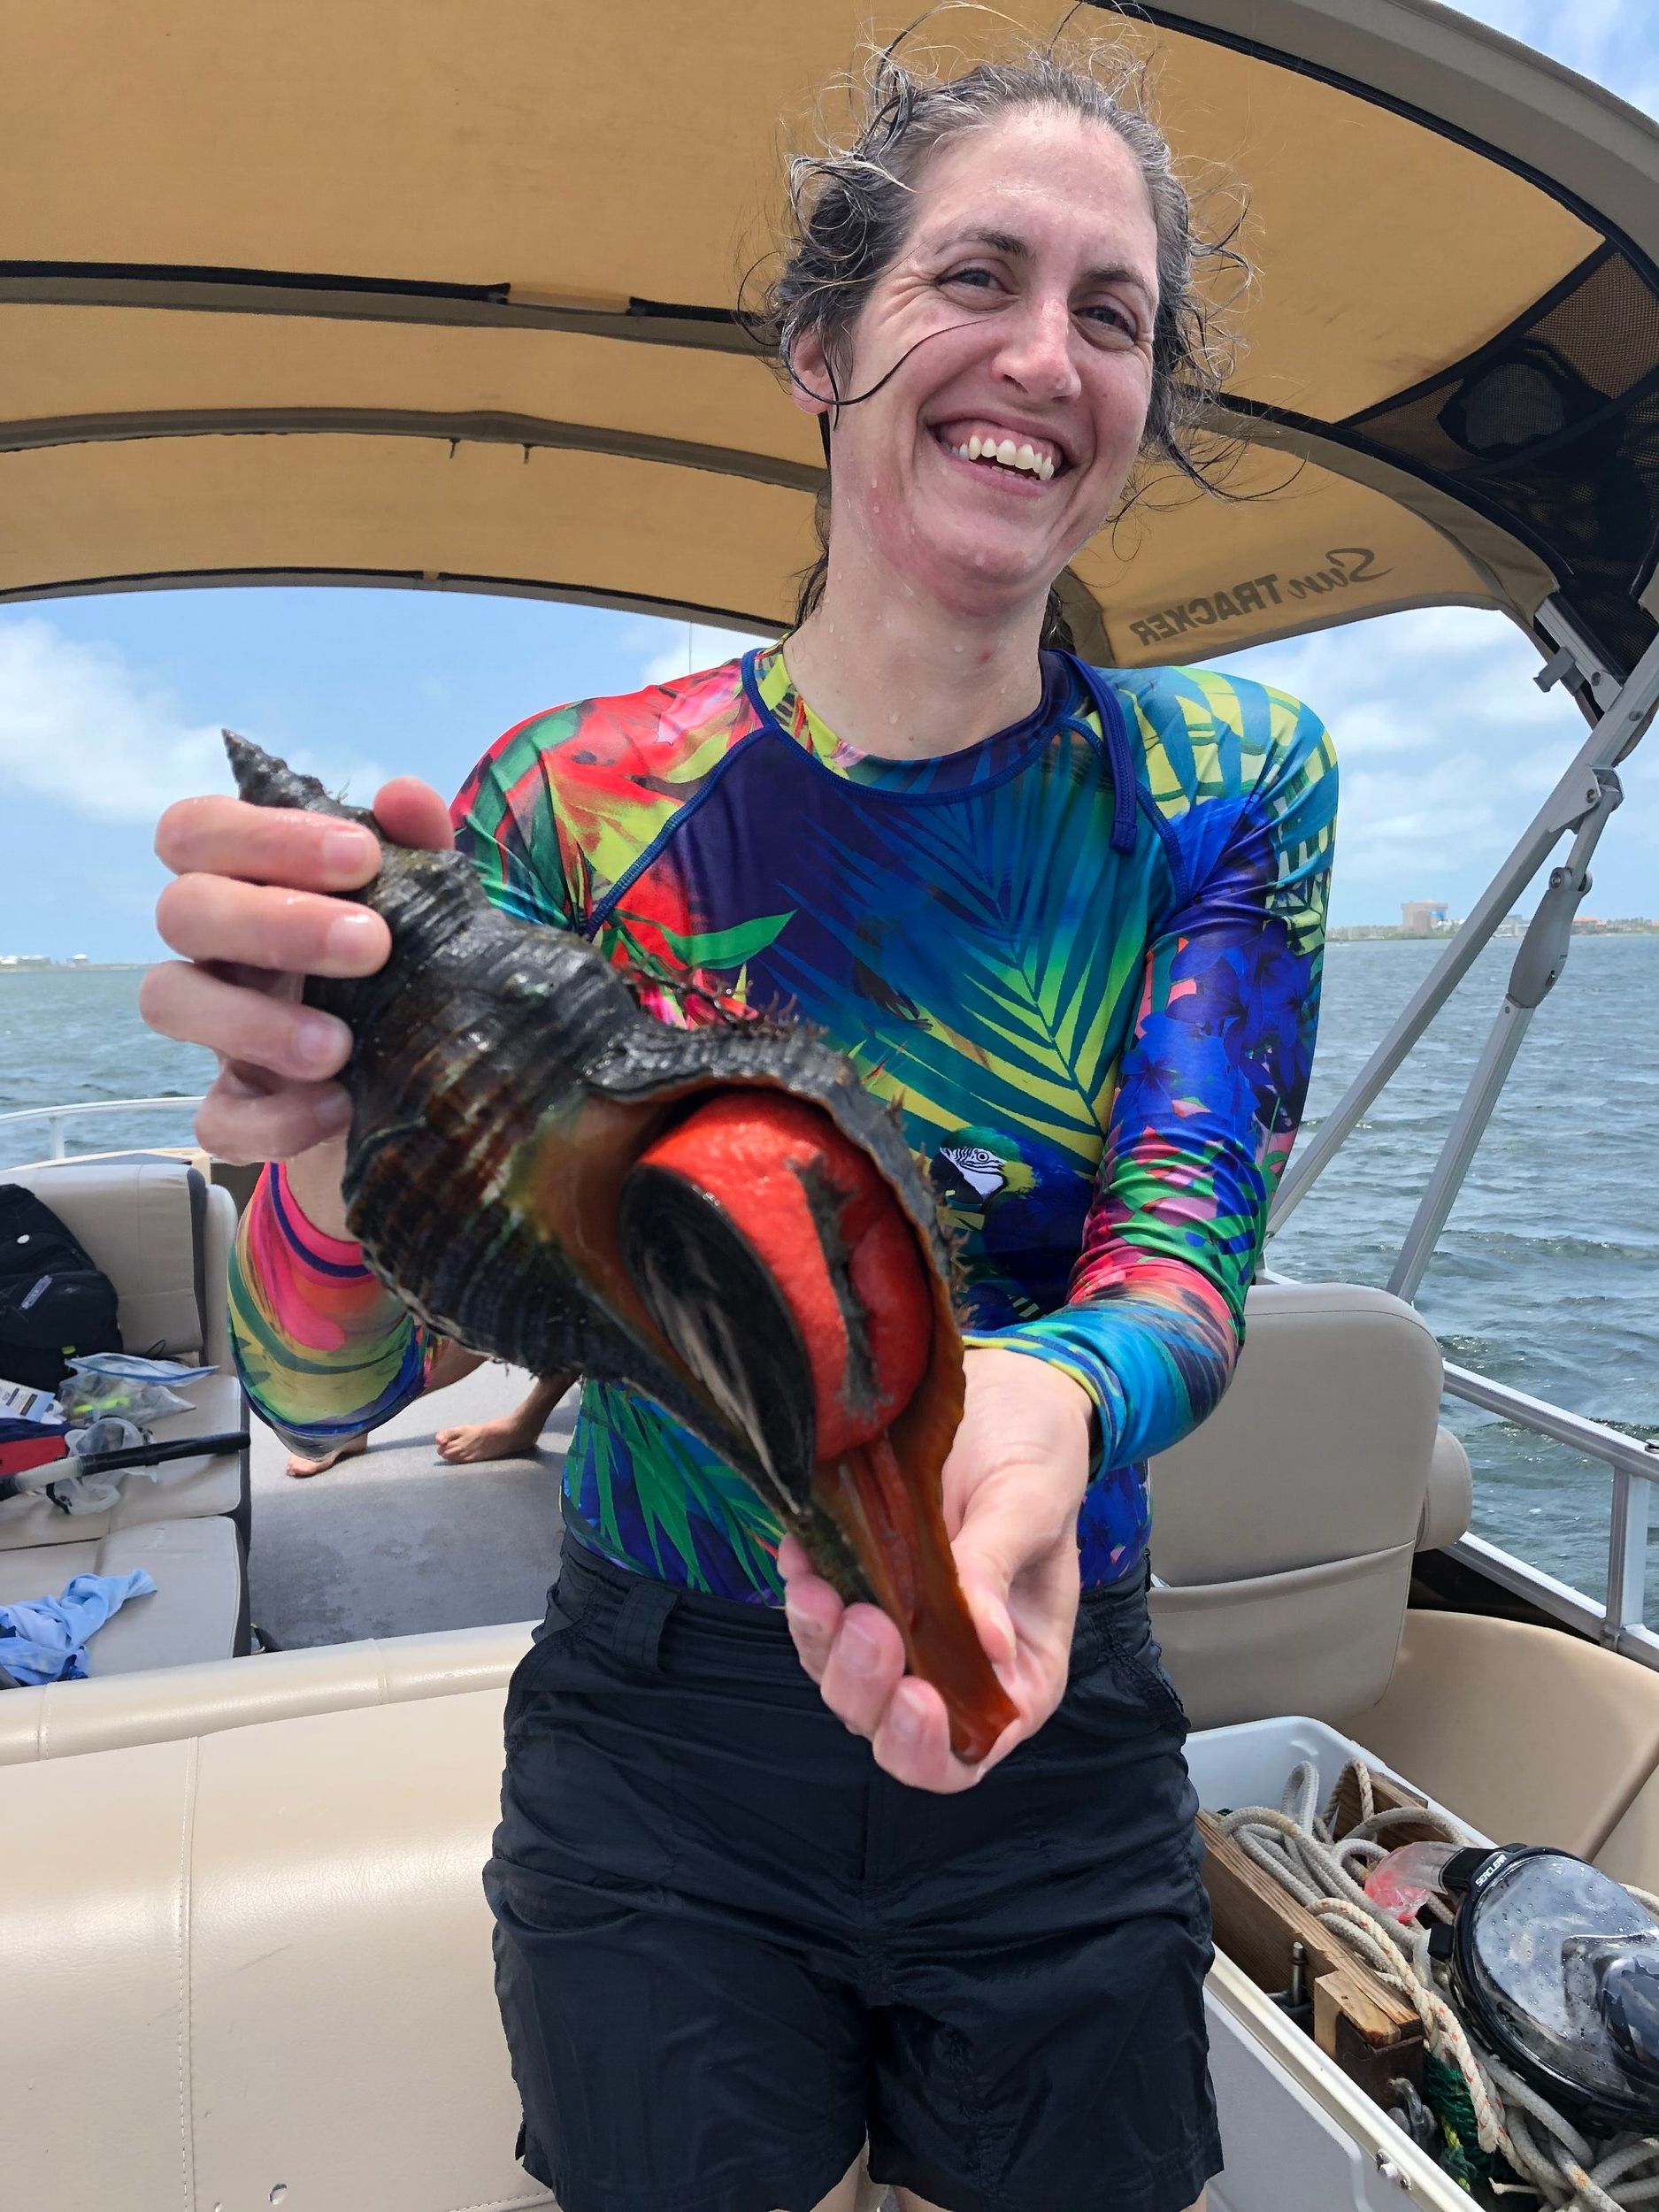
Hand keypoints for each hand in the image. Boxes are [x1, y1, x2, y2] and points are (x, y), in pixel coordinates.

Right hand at [141, 778, 453, 1195]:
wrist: (440, 1098)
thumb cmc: (417, 980)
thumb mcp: (433, 916)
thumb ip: (421, 854)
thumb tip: (403, 794)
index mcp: (253, 888)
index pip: (198, 831)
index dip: (263, 834)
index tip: (361, 857)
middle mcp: (220, 954)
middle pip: (181, 910)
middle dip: (272, 920)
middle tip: (372, 945)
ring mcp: (219, 1035)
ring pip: (167, 1001)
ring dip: (251, 1020)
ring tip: (342, 1047)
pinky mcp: (239, 1114)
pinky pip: (214, 1119)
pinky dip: (271, 1120)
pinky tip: (337, 1109)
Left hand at [780, 1346, 1092, 1791]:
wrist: (1005, 1383)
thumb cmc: (1038, 1446)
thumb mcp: (1031, 1499)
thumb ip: (999, 1566)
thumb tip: (985, 1643)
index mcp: (1018, 1664)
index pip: (968, 1749)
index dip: (931, 1746)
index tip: (914, 1697)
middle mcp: (952, 1660)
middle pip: (887, 1721)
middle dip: (864, 1686)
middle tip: (866, 1623)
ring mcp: (898, 1622)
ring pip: (838, 1672)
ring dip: (821, 1640)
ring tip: (818, 1586)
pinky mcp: (856, 1579)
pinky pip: (816, 1608)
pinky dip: (802, 1589)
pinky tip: (802, 1551)